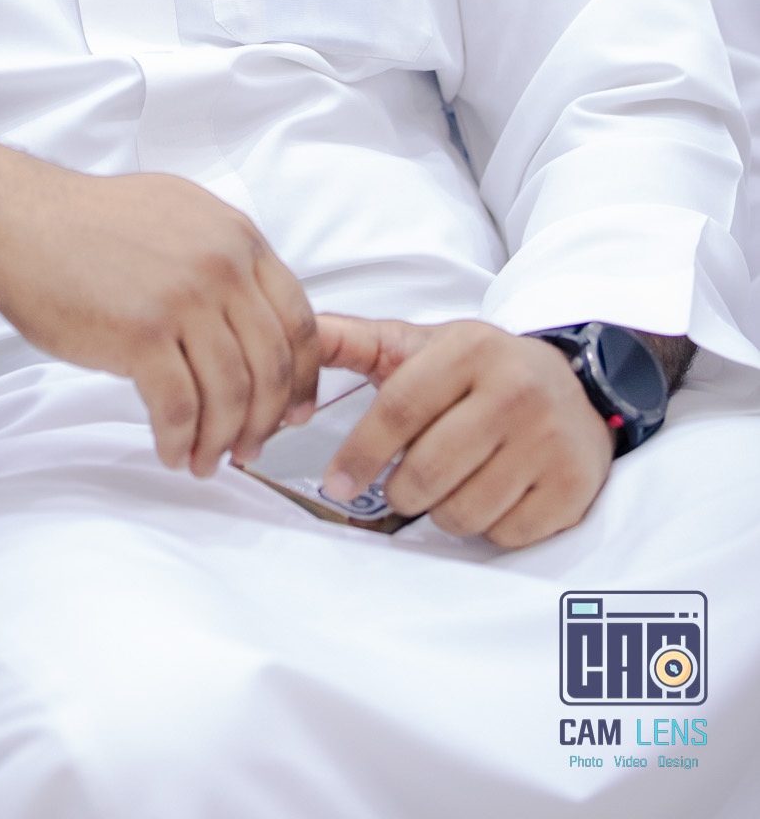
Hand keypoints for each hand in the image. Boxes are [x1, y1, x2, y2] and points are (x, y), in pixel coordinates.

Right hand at [0, 126, 318, 476]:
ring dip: (222, 440)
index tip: (296, 411)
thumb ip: (223, 259)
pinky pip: (179, 407)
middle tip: (251, 450)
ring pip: (230, 393)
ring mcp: (183, 299)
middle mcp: (221, 265)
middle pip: (271, 364)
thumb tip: (253, 321)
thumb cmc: (88, 224)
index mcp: (237, 236)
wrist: (19, 219)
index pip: (298, 320)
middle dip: (267, 421)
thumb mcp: (178, 217)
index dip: (303, 377)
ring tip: (204, 461)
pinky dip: (179, 440)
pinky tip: (169, 451)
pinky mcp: (140, 334)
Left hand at [313, 315, 614, 548]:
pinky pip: (503, 534)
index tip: (336, 483)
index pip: (398, 410)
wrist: (576, 386)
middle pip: (426, 472)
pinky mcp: (575, 486)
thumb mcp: (420, 344)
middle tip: (404, 483)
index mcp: (470, 350)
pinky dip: (487, 526)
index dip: (359, 453)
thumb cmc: (480, 371)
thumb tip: (294, 335)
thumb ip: (351, 340)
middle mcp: (516, 391)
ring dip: (442, 510)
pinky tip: (493, 492)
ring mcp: (550, 441)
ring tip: (453, 481)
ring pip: (462, 512)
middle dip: (400, 490)